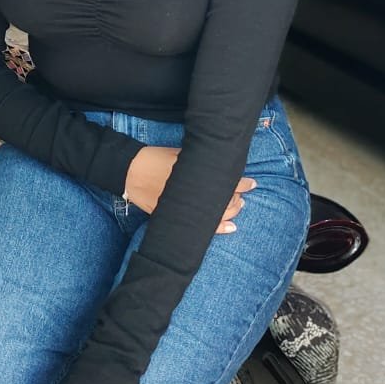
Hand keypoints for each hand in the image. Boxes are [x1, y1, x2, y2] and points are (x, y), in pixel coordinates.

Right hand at [124, 146, 256, 231]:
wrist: (132, 171)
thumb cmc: (157, 159)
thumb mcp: (181, 154)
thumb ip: (200, 160)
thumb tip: (221, 162)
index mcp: (196, 176)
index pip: (227, 182)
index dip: (242, 184)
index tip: (252, 184)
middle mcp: (194, 194)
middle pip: (225, 201)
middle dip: (236, 199)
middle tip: (242, 197)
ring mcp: (186, 209)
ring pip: (217, 215)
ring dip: (231, 212)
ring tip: (238, 207)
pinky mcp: (177, 218)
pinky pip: (202, 227)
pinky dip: (218, 228)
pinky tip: (231, 228)